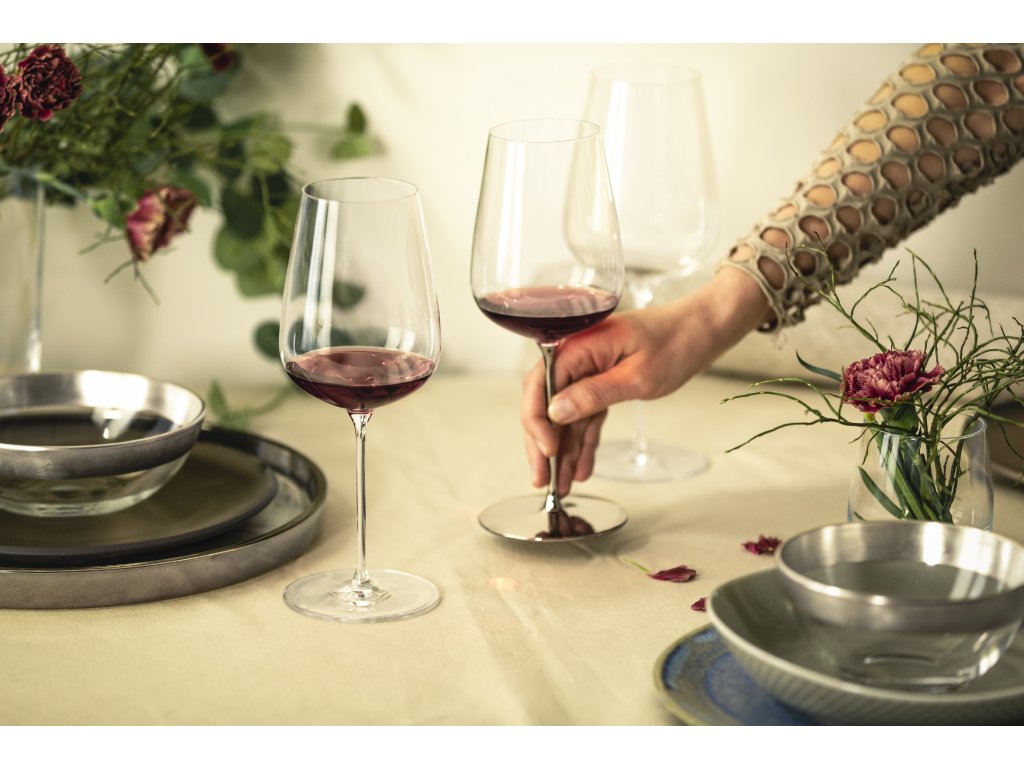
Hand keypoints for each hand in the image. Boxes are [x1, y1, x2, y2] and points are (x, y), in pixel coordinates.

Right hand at [521, 267, 771, 492]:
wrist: (702, 330)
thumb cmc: (676, 342)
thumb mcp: (637, 376)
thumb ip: (594, 394)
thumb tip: (555, 412)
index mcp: (579, 345)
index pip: (540, 385)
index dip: (537, 422)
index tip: (547, 452)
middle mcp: (577, 356)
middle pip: (546, 403)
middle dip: (543, 445)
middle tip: (543, 480)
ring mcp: (588, 370)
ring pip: (565, 416)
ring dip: (563, 451)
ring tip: (561, 485)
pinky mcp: (601, 381)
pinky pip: (586, 415)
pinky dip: (584, 441)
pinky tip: (581, 468)